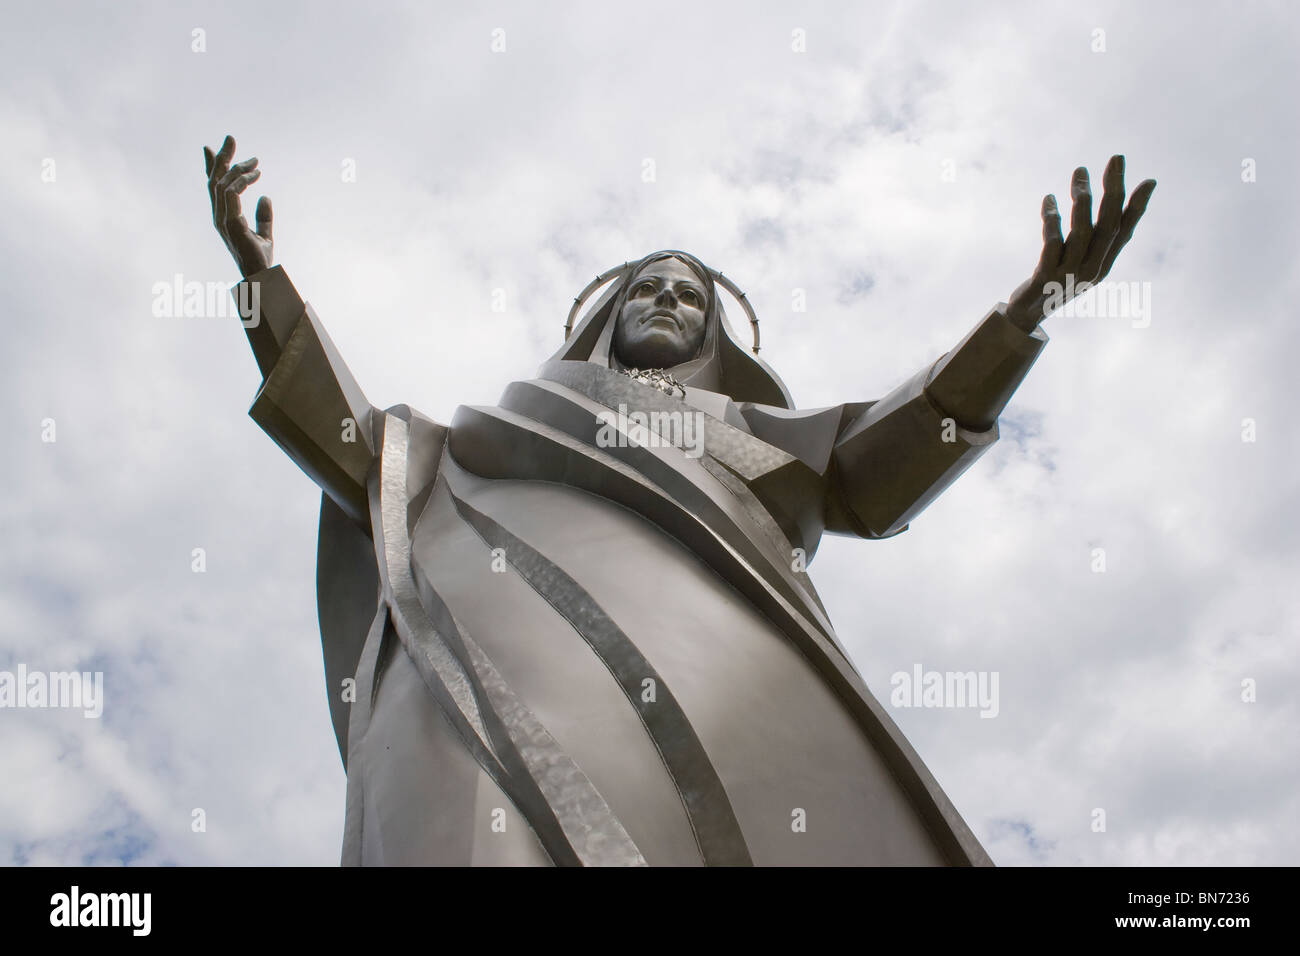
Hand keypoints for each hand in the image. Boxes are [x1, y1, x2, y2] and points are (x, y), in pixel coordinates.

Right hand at [203, 134, 272, 277]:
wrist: (262, 276)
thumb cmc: (260, 259)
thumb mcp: (264, 233)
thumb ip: (263, 216)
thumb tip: (265, 197)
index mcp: (223, 216)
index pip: (214, 187)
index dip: (211, 166)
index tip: (211, 147)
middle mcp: (219, 216)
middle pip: (214, 180)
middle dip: (221, 157)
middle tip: (231, 138)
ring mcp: (222, 220)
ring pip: (222, 184)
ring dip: (237, 168)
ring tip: (255, 161)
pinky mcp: (231, 224)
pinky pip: (231, 195)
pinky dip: (241, 182)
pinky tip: (254, 175)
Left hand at [1005, 155, 1154, 330]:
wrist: (1027, 314)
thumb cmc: (1056, 280)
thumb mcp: (1081, 260)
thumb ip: (1096, 237)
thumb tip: (1115, 205)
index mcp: (1104, 265)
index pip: (1125, 232)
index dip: (1137, 207)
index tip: (1149, 181)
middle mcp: (1091, 270)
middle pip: (1108, 225)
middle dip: (1113, 190)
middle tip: (1116, 159)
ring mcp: (1069, 275)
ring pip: (1082, 231)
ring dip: (1081, 197)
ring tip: (1080, 171)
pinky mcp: (1046, 277)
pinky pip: (1052, 242)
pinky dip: (1051, 219)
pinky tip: (1049, 199)